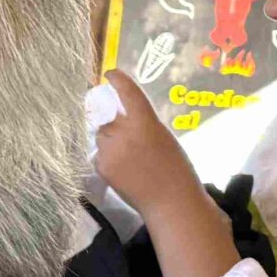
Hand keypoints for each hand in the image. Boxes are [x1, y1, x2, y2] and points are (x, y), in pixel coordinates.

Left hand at [92, 70, 205, 220]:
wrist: (171, 202)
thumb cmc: (176, 169)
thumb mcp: (164, 137)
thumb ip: (143, 124)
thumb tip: (123, 116)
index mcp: (145, 123)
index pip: (127, 94)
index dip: (118, 80)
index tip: (110, 74)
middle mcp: (123, 133)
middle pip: (108, 118)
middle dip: (114, 124)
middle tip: (131, 140)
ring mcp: (109, 150)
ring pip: (102, 136)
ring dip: (111, 141)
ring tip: (131, 159)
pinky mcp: (101, 166)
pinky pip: (100, 154)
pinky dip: (109, 158)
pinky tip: (126, 170)